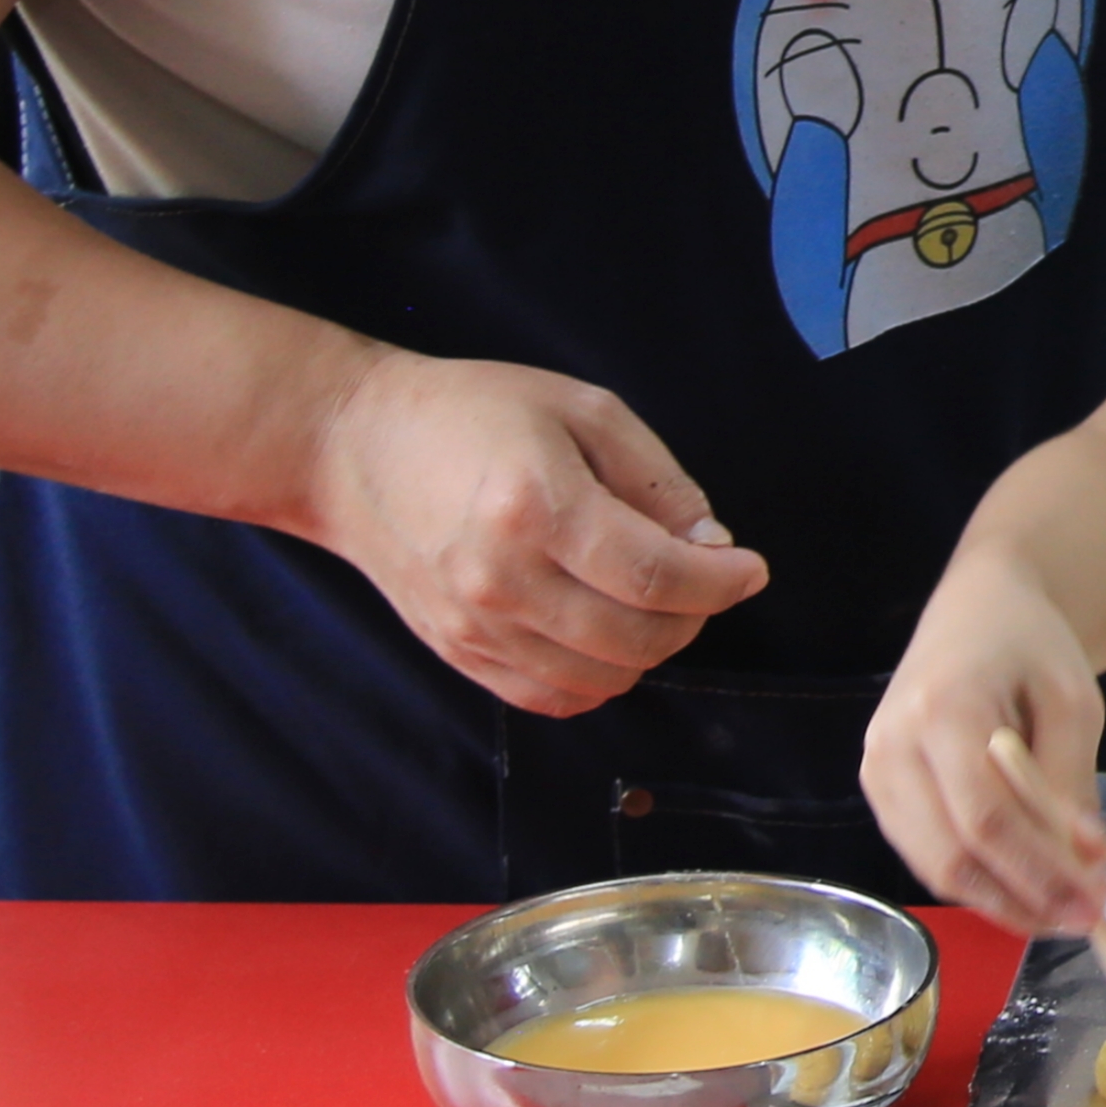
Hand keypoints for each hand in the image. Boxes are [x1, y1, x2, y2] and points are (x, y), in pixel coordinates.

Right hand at [293, 348, 770, 716]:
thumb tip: (711, 546)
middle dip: (695, 614)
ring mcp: (475, 627)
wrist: (356, 449)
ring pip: (601, 679)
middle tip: (705, 576)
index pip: (654, 576)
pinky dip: (599, 677)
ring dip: (651, 649)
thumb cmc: (473, 413)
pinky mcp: (457, 654)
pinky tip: (608, 630)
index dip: (719, 582)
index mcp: (536, 507)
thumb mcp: (582, 409)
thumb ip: (656, 480)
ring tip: (654, 598)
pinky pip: (552, 697)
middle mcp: (502, 581)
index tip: (749, 568)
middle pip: (636, 638)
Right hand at [863, 555, 1105, 929]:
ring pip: (934, 867)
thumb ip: (1071, 780)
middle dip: (1022, 899)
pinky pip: (926, 854)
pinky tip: (1025, 886)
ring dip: (1002, 901)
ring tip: (1062, 910)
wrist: (976, 610)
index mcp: (941, 708)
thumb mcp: (1073, 698)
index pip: (985, 817)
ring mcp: (876, 770)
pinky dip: (978, 880)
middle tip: (1084, 919)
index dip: (1039, 871)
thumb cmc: (1029, 644)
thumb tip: (1084, 863)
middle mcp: (892, 745)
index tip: (1093, 903)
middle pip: (951, 855)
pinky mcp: (879, 789)